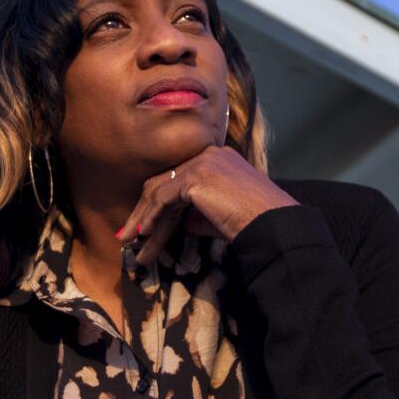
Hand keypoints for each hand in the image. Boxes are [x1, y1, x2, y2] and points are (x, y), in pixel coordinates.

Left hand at [114, 145, 297, 266]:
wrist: (271, 224)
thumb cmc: (250, 223)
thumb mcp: (215, 216)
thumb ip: (191, 214)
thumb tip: (166, 225)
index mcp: (215, 158)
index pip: (176, 180)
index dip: (156, 205)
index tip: (143, 229)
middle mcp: (207, 154)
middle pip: (163, 182)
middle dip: (143, 212)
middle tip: (127, 236)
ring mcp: (201, 162)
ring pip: (160, 192)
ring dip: (143, 220)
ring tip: (130, 243)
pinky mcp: (197, 176)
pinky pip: (164, 198)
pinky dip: (151, 217)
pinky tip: (144, 234)